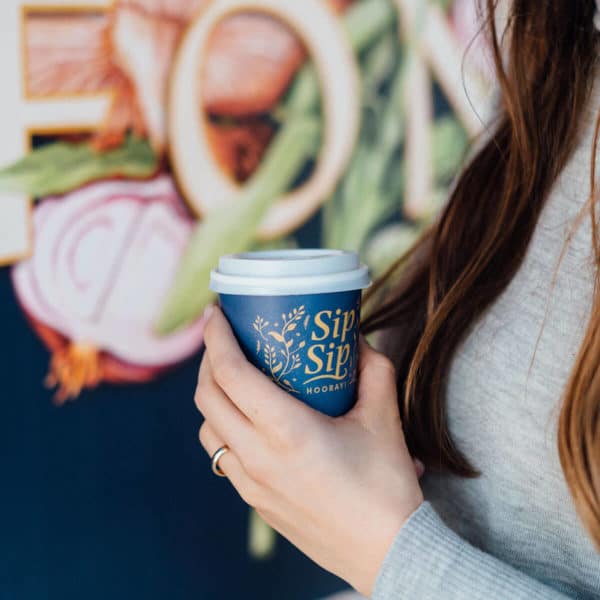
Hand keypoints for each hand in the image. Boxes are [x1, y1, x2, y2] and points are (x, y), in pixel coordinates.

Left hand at [195, 306, 423, 596]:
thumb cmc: (386, 485)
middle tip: (223, 339)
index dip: (215, 337)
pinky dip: (221, 428)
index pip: (230, 373)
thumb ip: (372, 369)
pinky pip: (221, 457)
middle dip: (208, 360)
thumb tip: (356, 341)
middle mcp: (257, 457)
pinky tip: (246, 421)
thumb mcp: (385, 417)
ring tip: (231, 378)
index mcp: (286, 431)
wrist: (387, 552)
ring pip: (207, 430)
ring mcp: (251, 484)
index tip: (214, 313)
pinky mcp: (254, 502)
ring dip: (211, 397)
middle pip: (207, 397)